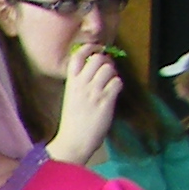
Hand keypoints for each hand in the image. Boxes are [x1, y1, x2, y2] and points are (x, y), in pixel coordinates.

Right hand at [51, 44, 121, 167]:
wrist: (74, 141)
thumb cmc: (73, 121)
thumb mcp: (71, 98)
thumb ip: (80, 83)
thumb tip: (96, 69)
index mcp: (71, 83)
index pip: (77, 56)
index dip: (89, 48)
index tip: (97, 49)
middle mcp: (82, 85)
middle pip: (97, 59)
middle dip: (105, 61)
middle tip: (107, 69)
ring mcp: (94, 93)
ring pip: (109, 69)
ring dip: (113, 73)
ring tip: (110, 83)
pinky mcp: (106, 101)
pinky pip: (117, 83)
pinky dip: (117, 85)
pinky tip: (113, 93)